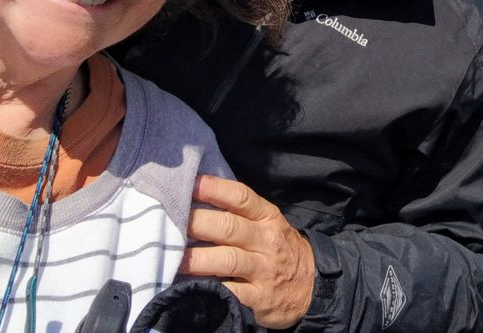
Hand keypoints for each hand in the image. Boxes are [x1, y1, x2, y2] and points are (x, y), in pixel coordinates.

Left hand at [180, 174, 315, 328]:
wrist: (313, 285)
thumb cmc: (279, 248)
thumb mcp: (269, 224)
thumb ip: (240, 213)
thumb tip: (197, 198)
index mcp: (268, 217)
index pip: (241, 197)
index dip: (214, 189)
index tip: (189, 184)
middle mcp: (266, 240)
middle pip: (228, 227)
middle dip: (197, 222)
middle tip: (169, 220)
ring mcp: (264, 270)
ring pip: (227, 259)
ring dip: (197, 258)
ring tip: (173, 256)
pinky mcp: (259, 298)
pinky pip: (232, 292)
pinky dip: (210, 288)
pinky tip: (190, 285)